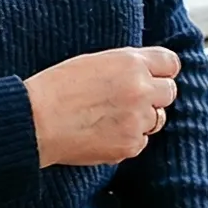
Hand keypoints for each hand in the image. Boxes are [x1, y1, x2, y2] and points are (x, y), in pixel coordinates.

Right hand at [27, 46, 179, 166]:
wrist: (36, 121)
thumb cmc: (55, 88)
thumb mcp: (94, 62)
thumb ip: (125, 66)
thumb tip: (146, 73)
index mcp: (131, 62)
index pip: (171, 63)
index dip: (162, 71)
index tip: (154, 76)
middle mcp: (141, 89)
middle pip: (169, 92)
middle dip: (154, 95)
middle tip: (129, 100)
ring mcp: (138, 119)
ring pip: (157, 119)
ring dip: (141, 118)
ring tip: (110, 117)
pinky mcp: (130, 145)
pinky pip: (141, 141)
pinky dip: (128, 138)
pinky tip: (103, 133)